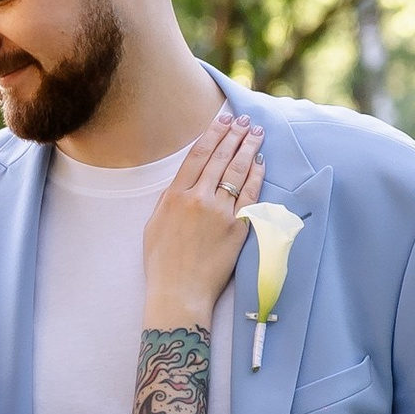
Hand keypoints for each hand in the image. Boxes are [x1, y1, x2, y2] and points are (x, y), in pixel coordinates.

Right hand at [141, 103, 265, 330]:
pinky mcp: (237, 228)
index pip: (197, 156)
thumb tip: (181, 183)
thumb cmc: (162, 264)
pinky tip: (261, 162)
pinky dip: (257, 176)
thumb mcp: (153, 226)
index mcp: (174, 196)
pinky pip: (251, 196)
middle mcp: (197, 199)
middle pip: (220, 158)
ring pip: (237, 172)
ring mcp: (219, 213)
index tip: (222, 120)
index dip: (212, 134)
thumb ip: (167, 200)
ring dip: (248, 148)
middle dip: (234, 135)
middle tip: (245, 120)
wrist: (179, 293)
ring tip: (257, 133)